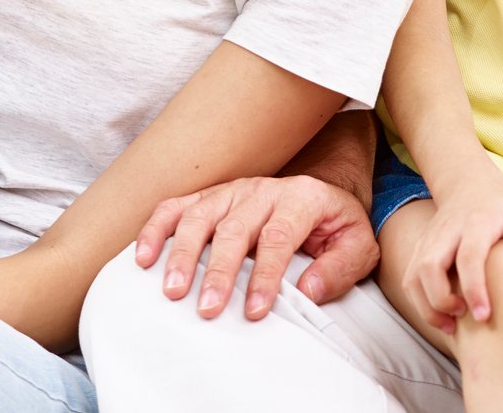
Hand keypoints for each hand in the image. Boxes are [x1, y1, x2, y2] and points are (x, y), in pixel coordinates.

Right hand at [134, 175, 378, 320]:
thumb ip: (339, 268)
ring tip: (172, 289)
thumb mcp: (359, 245)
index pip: (278, 236)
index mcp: (301, 198)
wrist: (321, 190)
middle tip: (207, 309)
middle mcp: (262, 190)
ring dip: (182, 253)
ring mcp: (232, 190)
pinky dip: (156, 228)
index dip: (265, 275)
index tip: (254, 311)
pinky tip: (143, 256)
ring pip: (200, 216)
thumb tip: (307, 290)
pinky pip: (177, 206)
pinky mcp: (211, 196)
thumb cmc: (336, 224)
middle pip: (233, 228)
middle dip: (218, 271)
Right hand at [409, 184, 502, 330]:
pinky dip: (420, 303)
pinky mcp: (419, 249)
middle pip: (429, 266)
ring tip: (452, 326)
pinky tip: (443, 318)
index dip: (474, 288)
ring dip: (427, 306)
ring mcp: (428, 240)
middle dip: (440, 300)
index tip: (484, 316)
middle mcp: (446, 231)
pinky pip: (409, 280)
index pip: (468, 256)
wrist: (469, 186)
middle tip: (463, 318)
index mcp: (475, 223)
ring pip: (413, 276)